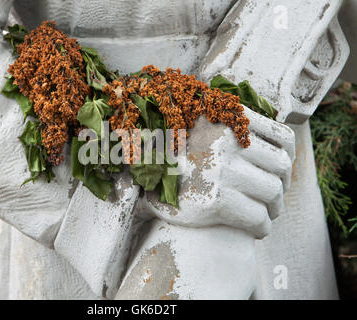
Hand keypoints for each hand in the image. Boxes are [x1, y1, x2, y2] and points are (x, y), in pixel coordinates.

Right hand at [143, 107, 294, 238]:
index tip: (282, 172)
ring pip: (273, 192)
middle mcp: (227, 141)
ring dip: (275, 208)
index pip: (282, 137)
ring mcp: (222, 170)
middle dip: (283, 186)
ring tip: (267, 214)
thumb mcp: (201, 128)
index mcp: (228, 119)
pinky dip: (262, 226)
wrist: (140, 178)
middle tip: (274, 199)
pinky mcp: (215, 200)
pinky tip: (257, 229)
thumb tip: (269, 145)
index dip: (288, 158)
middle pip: (281, 166)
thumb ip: (230, 127)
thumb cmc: (174, 156)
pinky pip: (257, 216)